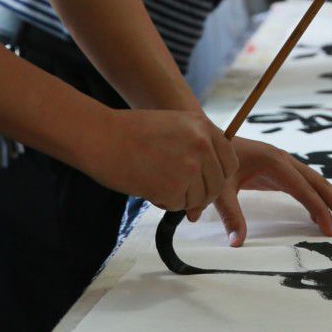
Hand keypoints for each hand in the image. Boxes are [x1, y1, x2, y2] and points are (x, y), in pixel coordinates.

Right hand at [79, 109, 237, 214]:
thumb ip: (196, 147)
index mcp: (204, 126)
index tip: (207, 182)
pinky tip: (147, 186)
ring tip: (157, 182)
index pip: (230, 162)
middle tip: (180, 192)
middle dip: (201, 194)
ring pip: (198, 199)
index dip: (219, 176)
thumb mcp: (175, 126)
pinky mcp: (174, 187)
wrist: (102, 136)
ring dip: (180, 198)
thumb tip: (208, 181)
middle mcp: (202, 145)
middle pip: (217, 185)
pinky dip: (163, 202)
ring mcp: (190, 167)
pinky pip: (177, 206)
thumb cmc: (132, 131)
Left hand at [214, 137, 331, 246]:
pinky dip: (318, 200)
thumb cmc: (214, 163)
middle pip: (320, 183)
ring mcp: (284, 164)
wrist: (208, 141)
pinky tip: (323, 217)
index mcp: (274, 162)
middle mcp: (284, 160)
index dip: (318, 210)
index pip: (304, 189)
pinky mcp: (280, 170)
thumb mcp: (220, 189)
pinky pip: (306, 186)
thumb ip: (229, 215)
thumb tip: (237, 243)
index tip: (330, 231)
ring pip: (317, 184)